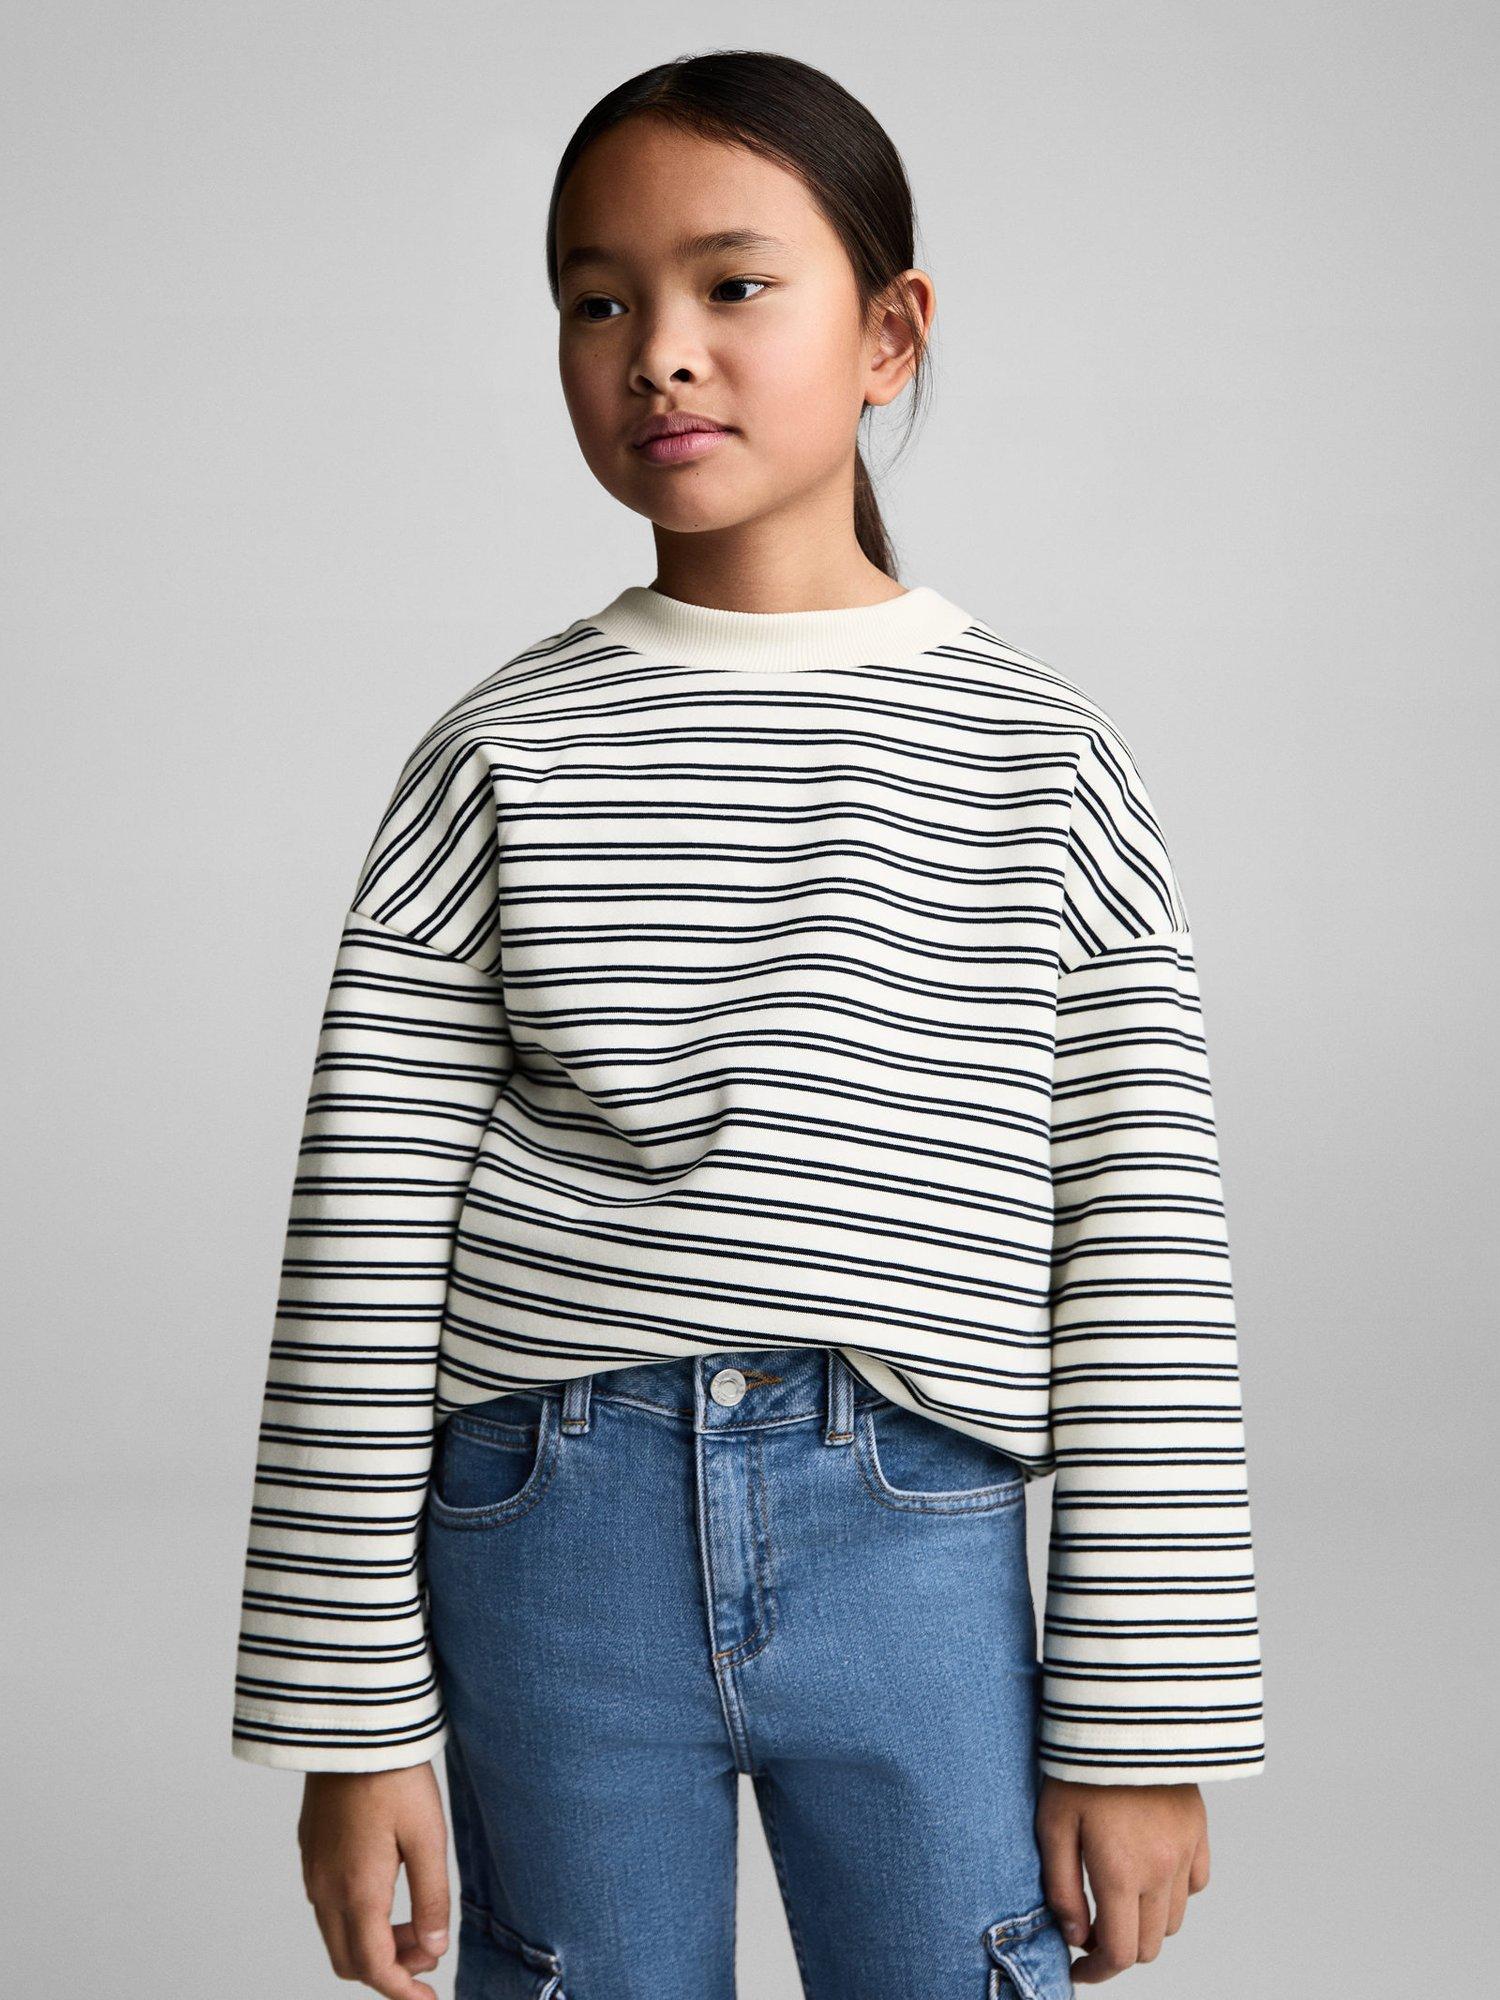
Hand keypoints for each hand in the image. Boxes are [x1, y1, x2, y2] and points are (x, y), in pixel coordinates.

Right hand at [298, 1762, 450, 1998]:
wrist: (353, 1727)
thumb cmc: (395, 1776)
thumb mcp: (428, 1836)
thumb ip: (432, 1897)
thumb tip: (435, 1947)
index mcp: (357, 1891)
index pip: (373, 1967)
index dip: (401, 1991)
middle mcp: (326, 1889)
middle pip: (349, 1961)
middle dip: (389, 1969)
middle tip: (428, 1952)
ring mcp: (313, 1870)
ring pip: (337, 1935)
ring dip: (372, 1943)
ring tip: (414, 1923)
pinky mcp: (310, 1851)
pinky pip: (328, 1907)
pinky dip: (356, 1919)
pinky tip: (388, 1893)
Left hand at [1036, 1776, 1209, 1982]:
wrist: (1124, 1712)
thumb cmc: (1078, 1766)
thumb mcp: (1052, 1825)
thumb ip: (1062, 1888)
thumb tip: (1075, 1935)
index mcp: (1121, 1873)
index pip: (1118, 1953)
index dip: (1096, 1972)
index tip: (1077, 1968)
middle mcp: (1161, 1870)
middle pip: (1148, 1945)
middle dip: (1118, 1949)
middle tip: (1091, 1929)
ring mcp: (1186, 1850)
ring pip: (1173, 1920)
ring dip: (1145, 1923)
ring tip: (1117, 1898)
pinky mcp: (1199, 1829)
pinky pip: (1196, 1884)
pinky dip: (1175, 1893)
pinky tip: (1149, 1871)